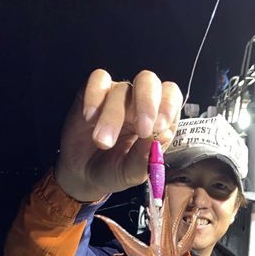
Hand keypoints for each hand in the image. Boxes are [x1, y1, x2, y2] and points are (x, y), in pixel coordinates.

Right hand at [55, 69, 182, 200]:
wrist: (84, 175)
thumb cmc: (114, 171)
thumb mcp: (132, 173)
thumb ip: (145, 158)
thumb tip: (162, 136)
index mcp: (157, 119)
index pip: (171, 96)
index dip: (168, 105)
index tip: (159, 127)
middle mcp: (139, 102)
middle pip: (149, 82)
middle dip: (147, 103)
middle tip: (142, 129)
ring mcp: (117, 95)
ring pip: (121, 89)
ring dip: (112, 117)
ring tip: (102, 142)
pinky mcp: (93, 92)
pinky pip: (97, 80)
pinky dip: (94, 97)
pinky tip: (89, 119)